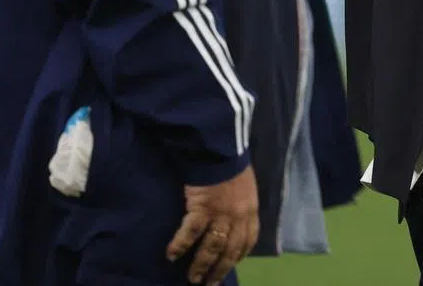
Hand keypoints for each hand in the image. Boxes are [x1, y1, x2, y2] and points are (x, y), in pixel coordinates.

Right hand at [166, 165, 258, 284]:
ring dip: (201, 266)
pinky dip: (180, 246)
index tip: (230, 265)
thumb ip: (242, 205)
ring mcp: (221, 213)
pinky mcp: (202, 208)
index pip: (249, 240)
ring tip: (193, 279)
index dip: (240, 255)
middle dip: (219, 270)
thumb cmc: (232, 165)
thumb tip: (234, 220)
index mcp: (251, 209)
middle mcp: (239, 215)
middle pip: (230, 250)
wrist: (220, 149)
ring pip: (212, 247)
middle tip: (209, 284)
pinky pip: (190, 233)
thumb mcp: (246, 186)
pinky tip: (171, 255)